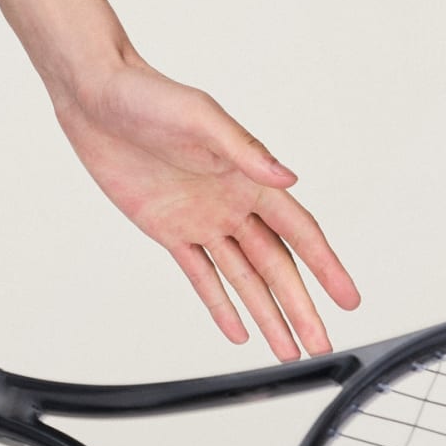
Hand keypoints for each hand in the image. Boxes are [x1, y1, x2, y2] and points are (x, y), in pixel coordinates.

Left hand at [55, 59, 359, 358]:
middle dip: (299, 306)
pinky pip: (199, 274)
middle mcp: (232, 204)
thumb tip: (288, 178)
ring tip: (287, 349)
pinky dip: (219, 304)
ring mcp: (201, 220)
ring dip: (265, 312)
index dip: (326, 267)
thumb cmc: (150, 97)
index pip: (300, 232)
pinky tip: (237, 330)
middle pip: (276, 266)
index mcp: (250, 178)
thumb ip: (245, 152)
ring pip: (242, 278)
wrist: (96, 101)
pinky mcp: (167, 230)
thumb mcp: (201, 120)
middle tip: (320, 344)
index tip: (349, 299)